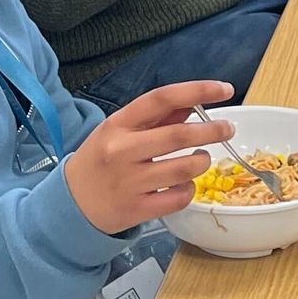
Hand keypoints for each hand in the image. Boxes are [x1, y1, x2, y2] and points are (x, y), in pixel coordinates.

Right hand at [64, 81, 235, 235]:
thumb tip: (193, 103)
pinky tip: (184, 184)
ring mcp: (128, 182)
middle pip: (179, 136)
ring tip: (202, 158)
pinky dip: (189, 189)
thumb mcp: (119, 130)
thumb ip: (156, 117)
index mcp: (118, 124)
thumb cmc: (100, 160)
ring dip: (202, 162)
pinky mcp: (136, 209)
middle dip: (212, 130)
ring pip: (184, 169)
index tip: (225, 89)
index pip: (161, 98)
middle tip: (228, 129)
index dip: (197, 91)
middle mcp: (121, 151)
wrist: (69, 204)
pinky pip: (178, 198)